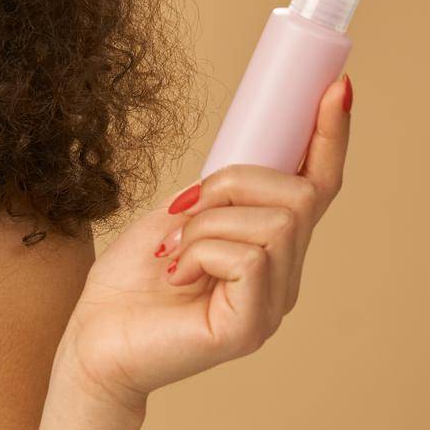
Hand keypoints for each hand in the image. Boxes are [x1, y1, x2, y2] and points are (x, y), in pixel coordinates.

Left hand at [53, 74, 351, 412]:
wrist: (93, 342)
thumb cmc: (128, 284)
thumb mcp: (174, 217)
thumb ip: (214, 196)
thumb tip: (240, 169)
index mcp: (269, 247)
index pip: (317, 187)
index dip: (329, 137)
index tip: (337, 87)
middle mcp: (283, 276)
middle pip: (298, 194)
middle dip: (234, 183)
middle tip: (183, 213)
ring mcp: (272, 304)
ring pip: (274, 221)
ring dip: (207, 223)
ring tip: (174, 252)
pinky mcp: (251, 327)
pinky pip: (249, 257)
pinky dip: (200, 252)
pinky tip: (176, 276)